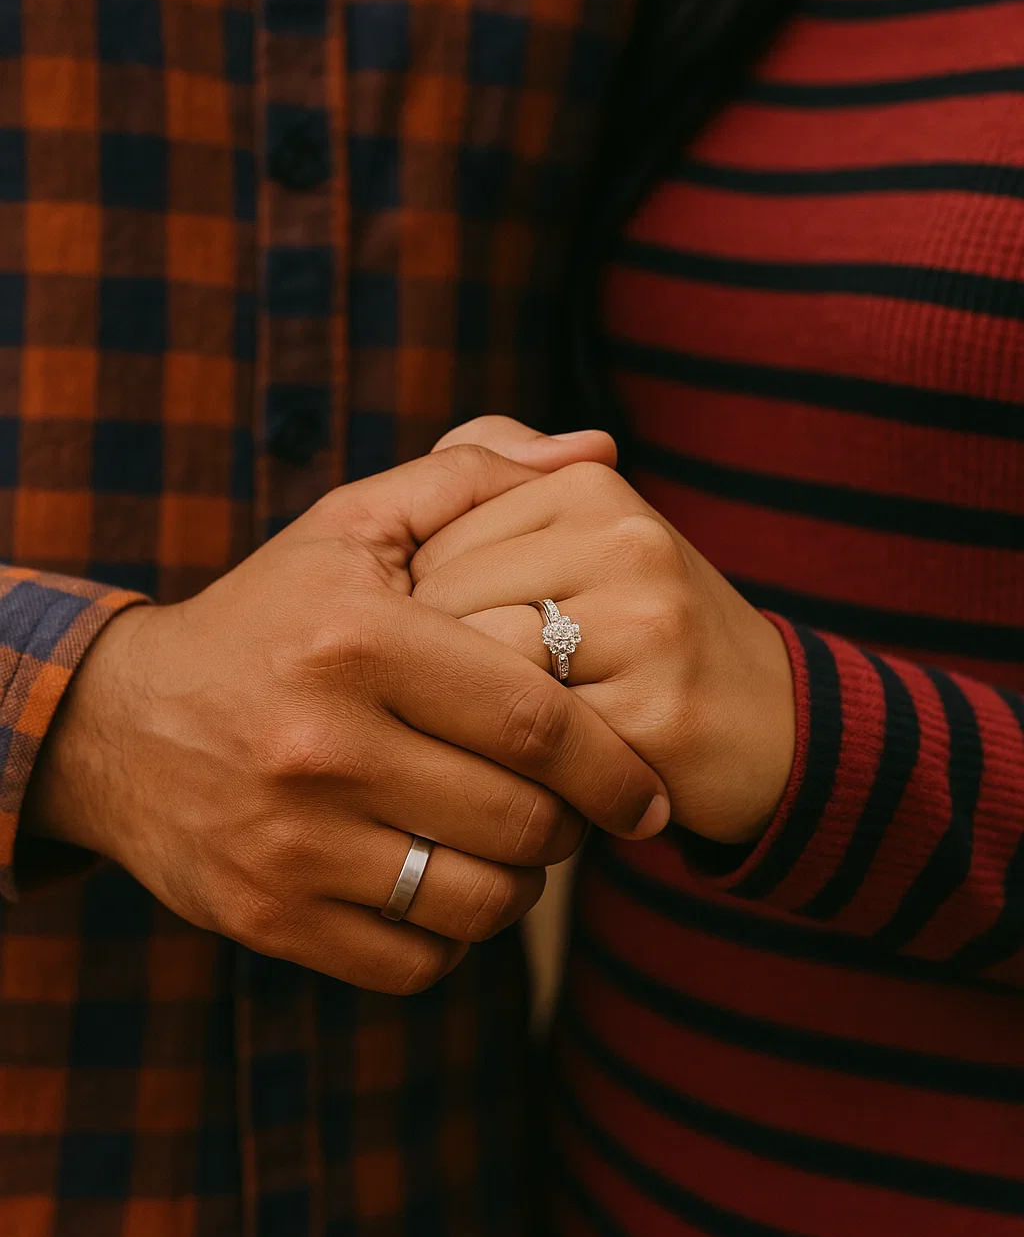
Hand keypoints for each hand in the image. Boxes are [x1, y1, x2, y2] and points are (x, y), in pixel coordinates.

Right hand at [24, 445, 669, 993]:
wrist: (118, 722)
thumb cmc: (269, 614)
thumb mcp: (354, 524)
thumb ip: (476, 476)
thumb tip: (598, 447)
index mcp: (359, 642)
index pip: (534, 719)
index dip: (613, 764)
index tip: (646, 789)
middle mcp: (322, 746)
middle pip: (519, 820)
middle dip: (573, 825)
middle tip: (574, 811)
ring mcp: (292, 842)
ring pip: (478, 903)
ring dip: (524, 885)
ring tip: (513, 845)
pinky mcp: (269, 915)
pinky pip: (416, 961)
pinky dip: (454, 937)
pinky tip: (445, 884)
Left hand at [413, 420, 796, 844]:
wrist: (772, 724)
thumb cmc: (641, 631)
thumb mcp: (577, 537)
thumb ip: (492, 476)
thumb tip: (434, 470)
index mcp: (589, 486)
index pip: (431, 535)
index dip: (421, 606)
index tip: (460, 641)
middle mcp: (624, 539)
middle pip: (444, 597)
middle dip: (435, 661)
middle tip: (467, 697)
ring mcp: (648, 622)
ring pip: (480, 661)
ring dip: (472, 713)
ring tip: (497, 729)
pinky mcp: (658, 708)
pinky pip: (532, 734)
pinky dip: (519, 759)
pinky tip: (544, 766)